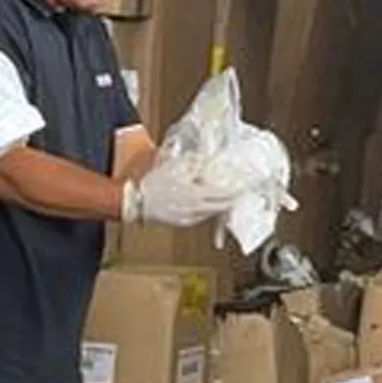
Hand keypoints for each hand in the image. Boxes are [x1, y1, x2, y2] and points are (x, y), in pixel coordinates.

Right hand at [122, 163, 244, 227]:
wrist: (136, 202)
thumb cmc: (153, 183)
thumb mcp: (175, 166)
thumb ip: (195, 163)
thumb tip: (207, 160)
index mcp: (195, 194)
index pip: (223, 193)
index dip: (236, 189)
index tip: (245, 184)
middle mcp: (195, 209)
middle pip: (221, 205)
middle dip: (232, 198)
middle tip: (241, 191)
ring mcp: (189, 217)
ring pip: (212, 211)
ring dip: (221, 204)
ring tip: (227, 195)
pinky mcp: (183, 222)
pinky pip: (202, 216)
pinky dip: (208, 208)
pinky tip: (208, 202)